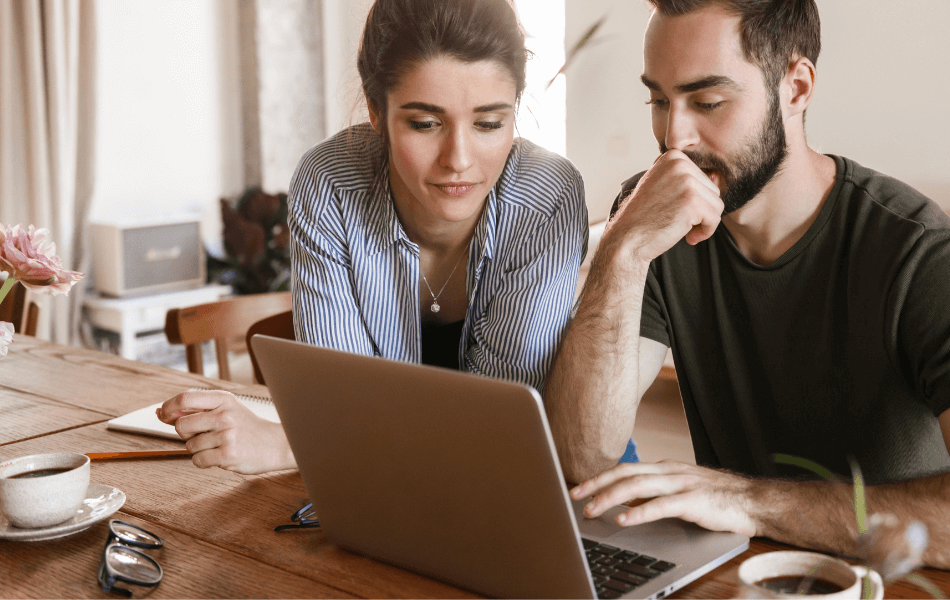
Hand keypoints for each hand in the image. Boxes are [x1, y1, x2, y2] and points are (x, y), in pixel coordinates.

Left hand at [157, 390, 295, 474]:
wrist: (275, 444)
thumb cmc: (246, 427)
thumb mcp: (226, 409)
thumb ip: (195, 410)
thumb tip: (160, 412)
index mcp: (224, 399)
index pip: (185, 398)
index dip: (168, 407)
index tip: (163, 414)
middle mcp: (224, 415)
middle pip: (181, 425)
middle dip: (184, 434)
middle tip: (201, 434)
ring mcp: (226, 435)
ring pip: (189, 446)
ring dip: (197, 449)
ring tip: (217, 445)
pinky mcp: (227, 455)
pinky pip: (198, 461)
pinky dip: (203, 461)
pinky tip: (218, 455)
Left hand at [570, 460, 756, 536]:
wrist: (754, 501)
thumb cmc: (717, 499)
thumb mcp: (681, 490)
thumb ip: (656, 493)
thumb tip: (625, 504)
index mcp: (665, 468)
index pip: (625, 469)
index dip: (600, 478)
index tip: (579, 488)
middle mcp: (670, 471)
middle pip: (625, 474)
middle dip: (597, 485)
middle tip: (575, 497)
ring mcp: (682, 484)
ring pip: (637, 487)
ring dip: (610, 498)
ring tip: (592, 509)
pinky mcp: (694, 501)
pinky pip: (661, 505)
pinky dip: (639, 512)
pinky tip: (623, 520)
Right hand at [604, 150, 723, 264]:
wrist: (627, 238)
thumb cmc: (645, 216)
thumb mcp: (662, 187)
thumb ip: (684, 179)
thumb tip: (717, 177)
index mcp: (672, 157)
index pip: (702, 179)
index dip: (693, 200)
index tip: (676, 210)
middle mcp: (679, 164)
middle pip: (713, 190)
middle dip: (700, 211)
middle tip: (679, 222)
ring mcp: (686, 181)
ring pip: (716, 204)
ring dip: (704, 222)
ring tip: (683, 229)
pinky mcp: (692, 201)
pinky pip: (715, 218)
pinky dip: (706, 232)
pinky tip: (688, 238)